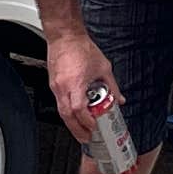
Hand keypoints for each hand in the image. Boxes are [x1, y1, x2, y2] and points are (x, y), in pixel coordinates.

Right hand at [44, 28, 118, 143]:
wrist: (64, 35)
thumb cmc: (81, 48)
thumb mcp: (103, 68)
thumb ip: (112, 86)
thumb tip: (118, 99)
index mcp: (76, 83)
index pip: (79, 110)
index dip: (86, 122)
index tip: (95, 127)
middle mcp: (63, 87)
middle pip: (67, 117)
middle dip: (77, 131)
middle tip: (87, 138)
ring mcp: (56, 86)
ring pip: (61, 112)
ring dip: (72, 124)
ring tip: (82, 131)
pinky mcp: (53, 84)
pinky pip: (59, 103)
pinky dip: (67, 113)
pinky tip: (75, 116)